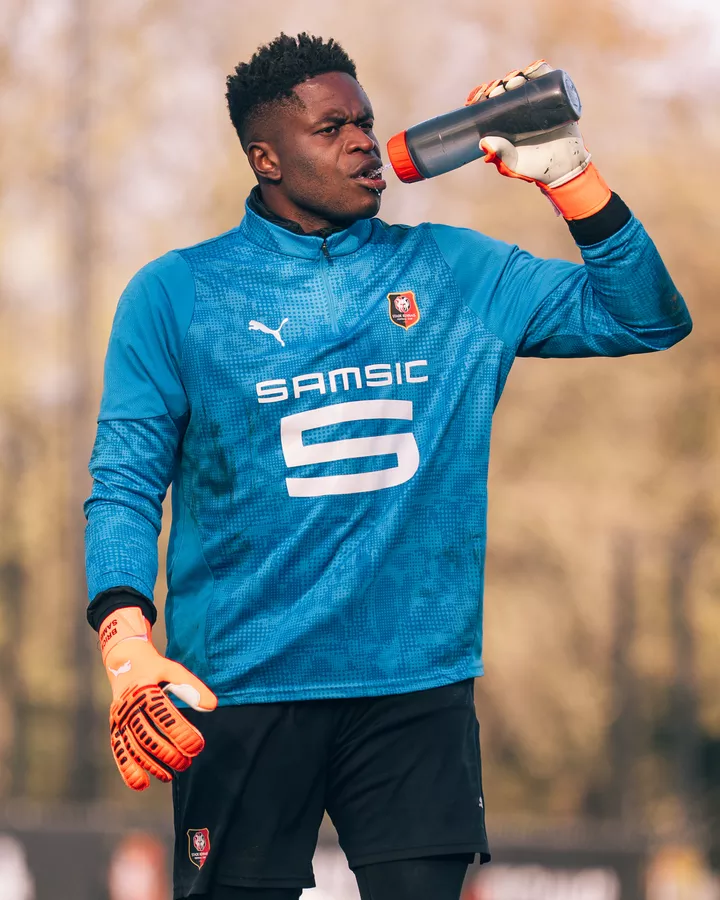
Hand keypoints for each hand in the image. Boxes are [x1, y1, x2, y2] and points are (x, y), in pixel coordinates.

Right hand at [100, 607, 216, 790]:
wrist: (124, 661)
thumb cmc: (155, 668)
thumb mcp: (174, 670)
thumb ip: (193, 687)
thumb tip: (212, 707)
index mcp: (145, 690)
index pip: (165, 716)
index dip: (181, 733)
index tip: (197, 747)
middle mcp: (129, 706)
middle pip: (148, 736)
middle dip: (168, 754)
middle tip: (186, 763)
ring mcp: (119, 719)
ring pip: (134, 748)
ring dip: (152, 765)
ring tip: (170, 775)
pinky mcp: (115, 728)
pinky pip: (119, 751)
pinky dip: (129, 770)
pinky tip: (143, 784)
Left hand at [466, 61, 610, 218]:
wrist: (563, 168)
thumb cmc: (534, 168)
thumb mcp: (512, 164)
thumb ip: (499, 156)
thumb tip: (484, 143)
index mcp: (503, 121)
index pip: (489, 102)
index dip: (483, 95)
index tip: (482, 95)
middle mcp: (518, 108)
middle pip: (505, 89)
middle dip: (500, 85)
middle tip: (500, 88)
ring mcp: (537, 101)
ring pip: (524, 80)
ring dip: (518, 75)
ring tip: (516, 80)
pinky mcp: (555, 96)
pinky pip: (547, 77)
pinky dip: (540, 69)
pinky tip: (534, 68)